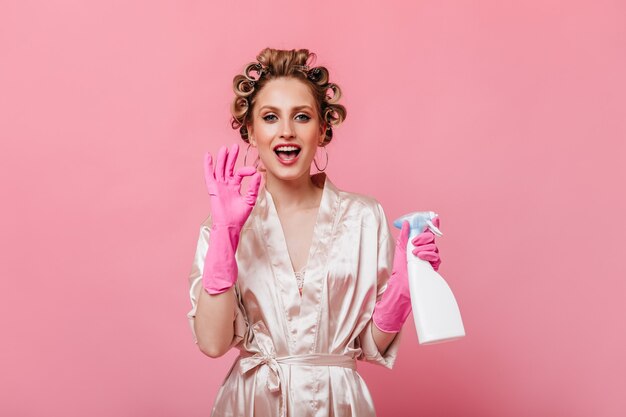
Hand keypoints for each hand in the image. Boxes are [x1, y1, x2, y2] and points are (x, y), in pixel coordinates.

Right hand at [201, 143, 261, 294]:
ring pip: (220, 169)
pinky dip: (208, 165)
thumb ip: (254, 188)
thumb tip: (259, 175)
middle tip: (235, 146)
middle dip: (232, 157)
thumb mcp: (249, 200)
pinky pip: (209, 175)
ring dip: (222, 159)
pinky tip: (208, 156)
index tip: (254, 171)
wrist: (229, 226)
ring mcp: (219, 186)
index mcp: (235, 187)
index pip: (240, 174)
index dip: (247, 170)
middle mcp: (226, 185)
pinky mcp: (213, 189)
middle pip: (228, 167)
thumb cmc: (239, 216)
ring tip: (224, 148)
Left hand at [371, 218, 442, 332]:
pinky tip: (420, 257)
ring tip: (414, 253)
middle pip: (432, 237)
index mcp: (419, 244)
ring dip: (423, 247)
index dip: (432, 224)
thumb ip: (404, 236)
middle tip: (414, 242)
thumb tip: (405, 223)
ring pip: (434, 246)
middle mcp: (427, 250)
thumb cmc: (400, 268)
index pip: (428, 232)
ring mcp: (431, 258)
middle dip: (423, 237)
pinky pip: (435, 256)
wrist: (401, 284)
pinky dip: (428, 254)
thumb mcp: (400, 249)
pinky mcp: (433, 266)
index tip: (434, 217)